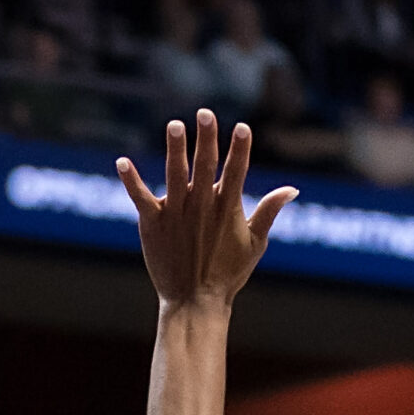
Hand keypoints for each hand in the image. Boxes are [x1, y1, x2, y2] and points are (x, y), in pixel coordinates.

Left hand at [115, 107, 296, 310]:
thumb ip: (269, 212)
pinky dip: (131, 180)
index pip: (236, 171)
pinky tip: (121, 162)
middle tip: (205, 113)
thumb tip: (292, 189)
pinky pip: (140, 197)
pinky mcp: (152, 224)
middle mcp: (201, 206)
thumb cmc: (227, 274)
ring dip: (175, 149)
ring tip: (175, 126)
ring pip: (175, 174)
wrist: (195, 301)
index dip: (240, 149)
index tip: (242, 127)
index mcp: (227, 208)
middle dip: (206, 138)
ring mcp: (176, 213)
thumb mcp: (255, 243)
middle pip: (205, 165)